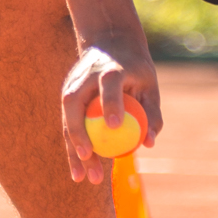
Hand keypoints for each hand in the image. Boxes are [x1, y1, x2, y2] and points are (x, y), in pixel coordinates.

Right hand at [59, 35, 161, 185]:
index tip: (114, 126)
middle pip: (77, 108)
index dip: (110, 104)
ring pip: (68, 120)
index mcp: (110, 69)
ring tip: (82, 178)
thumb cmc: (135, 67)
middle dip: (81, 136)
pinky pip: (69, 124)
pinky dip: (73, 146)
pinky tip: (78, 169)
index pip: (109, 86)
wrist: (109, 40)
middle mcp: (86, 77)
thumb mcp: (149, 84)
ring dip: (73, 149)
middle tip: (92, 161)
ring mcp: (73, 85)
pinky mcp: (67, 95)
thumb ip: (151, 112)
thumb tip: (149, 143)